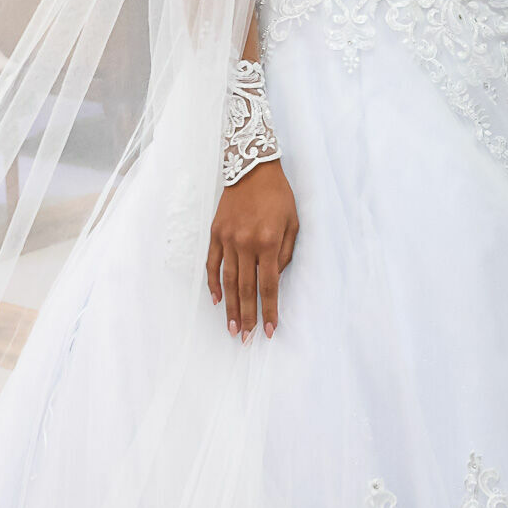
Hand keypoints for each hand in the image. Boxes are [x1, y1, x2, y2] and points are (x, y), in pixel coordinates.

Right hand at [207, 160, 298, 342]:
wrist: (251, 167)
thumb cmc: (279, 195)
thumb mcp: (294, 221)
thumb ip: (287, 252)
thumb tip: (276, 277)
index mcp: (269, 241)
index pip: (269, 285)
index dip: (269, 309)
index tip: (270, 330)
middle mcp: (246, 243)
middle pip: (245, 289)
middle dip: (247, 316)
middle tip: (247, 339)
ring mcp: (228, 239)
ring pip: (227, 281)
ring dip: (229, 307)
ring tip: (232, 328)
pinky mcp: (215, 234)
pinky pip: (212, 264)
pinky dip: (213, 284)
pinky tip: (216, 300)